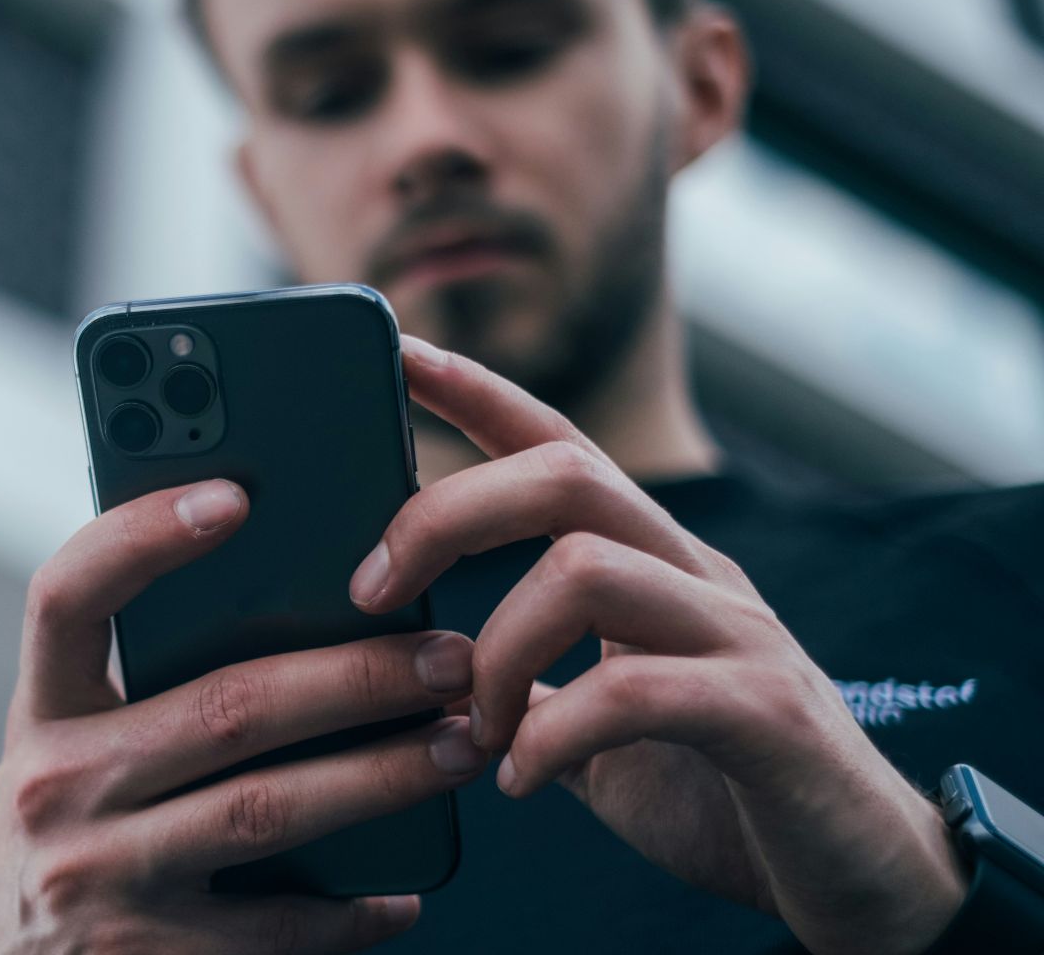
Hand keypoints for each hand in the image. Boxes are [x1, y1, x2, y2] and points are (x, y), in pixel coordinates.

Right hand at [0, 479, 488, 953]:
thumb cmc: (66, 840)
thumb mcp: (70, 754)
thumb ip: (139, 689)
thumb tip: (299, 605)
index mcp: (39, 713)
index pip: (67, 594)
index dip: (141, 537)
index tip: (233, 494)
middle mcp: (55, 787)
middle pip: (224, 706)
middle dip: (355, 674)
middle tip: (446, 657)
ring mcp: (98, 878)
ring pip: (267, 808)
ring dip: (382, 775)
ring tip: (459, 746)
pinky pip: (275, 928)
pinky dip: (351, 909)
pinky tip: (402, 890)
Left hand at [350, 335, 965, 954]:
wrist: (865, 884)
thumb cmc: (723, 796)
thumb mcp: (600, 728)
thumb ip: (530, 686)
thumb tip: (425, 670)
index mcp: (654, 566)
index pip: (559, 445)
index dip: (478, 392)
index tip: (397, 351)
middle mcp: (698, 577)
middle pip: (563, 475)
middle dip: (445, 515)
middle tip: (370, 589)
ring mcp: (740, 637)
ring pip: (586, 568)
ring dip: (495, 652)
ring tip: (473, 729)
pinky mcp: (768, 714)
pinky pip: (634, 691)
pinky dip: (553, 736)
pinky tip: (522, 780)